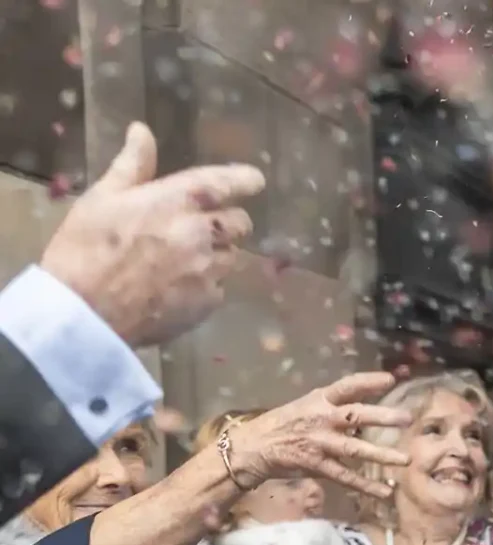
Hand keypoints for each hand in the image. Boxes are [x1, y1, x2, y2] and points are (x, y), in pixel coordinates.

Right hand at [37, 123, 264, 348]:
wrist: (85, 311)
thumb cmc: (86, 248)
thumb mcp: (102, 198)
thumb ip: (132, 165)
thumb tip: (142, 131)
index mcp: (179, 200)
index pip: (228, 182)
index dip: (245, 180)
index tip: (254, 180)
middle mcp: (203, 232)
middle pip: (240, 222)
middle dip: (227, 221)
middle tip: (201, 226)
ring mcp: (210, 270)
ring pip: (232, 256)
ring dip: (217, 254)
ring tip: (182, 260)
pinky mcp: (209, 302)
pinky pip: (220, 288)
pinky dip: (206, 285)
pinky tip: (177, 287)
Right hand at [224, 373, 413, 498]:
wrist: (252, 447)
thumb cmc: (283, 424)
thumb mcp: (306, 407)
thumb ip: (334, 408)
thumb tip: (367, 412)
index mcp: (318, 400)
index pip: (346, 386)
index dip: (368, 382)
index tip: (390, 380)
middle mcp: (321, 419)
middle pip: (356, 415)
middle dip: (383, 417)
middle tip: (408, 418)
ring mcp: (319, 443)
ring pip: (355, 449)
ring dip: (381, 455)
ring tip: (405, 459)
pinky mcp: (316, 465)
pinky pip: (345, 477)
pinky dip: (366, 486)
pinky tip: (385, 491)